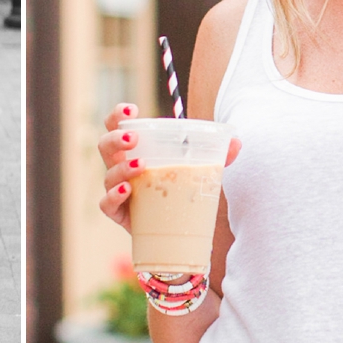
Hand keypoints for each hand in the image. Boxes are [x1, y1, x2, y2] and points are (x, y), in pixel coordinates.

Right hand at [97, 102, 241, 232]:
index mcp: (135, 151)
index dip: (118, 116)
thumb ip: (218, 157)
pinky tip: (128, 190)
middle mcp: (121, 168)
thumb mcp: (199, 171)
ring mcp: (118, 191)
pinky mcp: (120, 215)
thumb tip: (237, 142)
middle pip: (105, 146)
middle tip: (134, 139)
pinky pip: (106, 204)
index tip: (132, 109)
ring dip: (121, 167)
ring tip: (141, 165)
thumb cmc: (181, 193)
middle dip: (115, 139)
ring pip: (108, 175)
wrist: (178, 233)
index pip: (116, 127)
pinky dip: (114, 196)